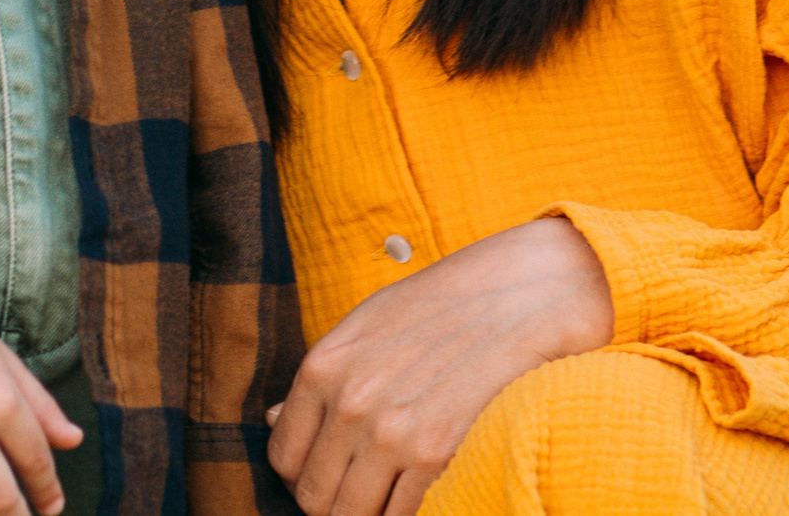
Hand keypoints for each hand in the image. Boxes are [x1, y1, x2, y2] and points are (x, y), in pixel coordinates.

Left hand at [266, 216, 613, 515]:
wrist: (517, 295)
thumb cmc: (439, 307)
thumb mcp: (365, 326)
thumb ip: (321, 377)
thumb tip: (271, 419)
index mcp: (323, 367)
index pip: (282, 456)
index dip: (300, 475)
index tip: (325, 475)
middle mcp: (349, 403)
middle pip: (313, 495)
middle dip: (329, 502)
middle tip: (356, 493)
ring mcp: (390, 431)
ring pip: (350, 514)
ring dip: (364, 513)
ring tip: (383, 498)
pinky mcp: (434, 453)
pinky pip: (399, 514)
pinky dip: (401, 514)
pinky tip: (415, 495)